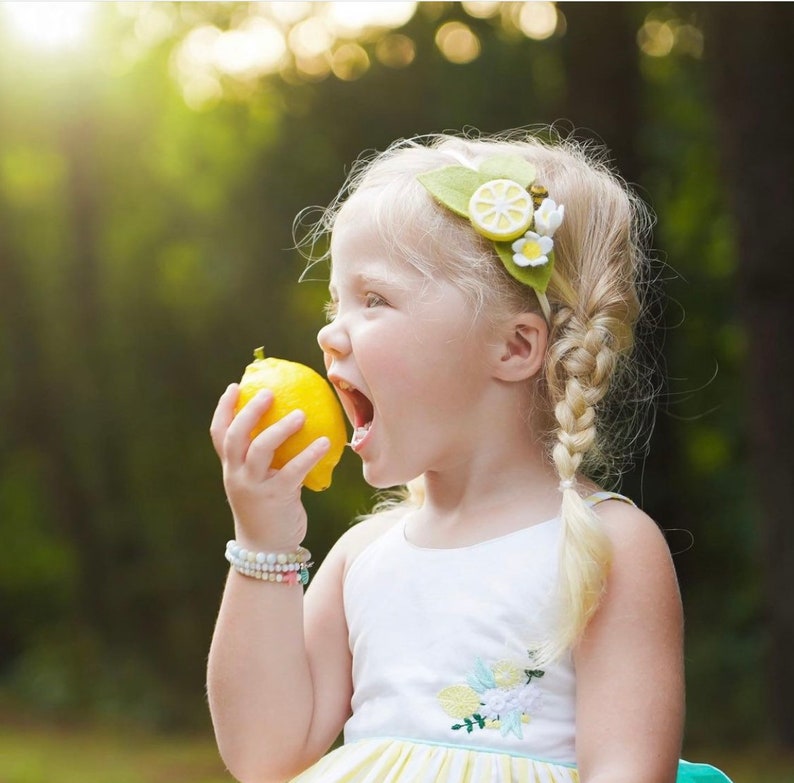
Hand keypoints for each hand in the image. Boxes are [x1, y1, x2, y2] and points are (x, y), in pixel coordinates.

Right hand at [209, 383, 330, 550]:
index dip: (224, 409)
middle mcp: (236, 475)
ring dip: (280, 428)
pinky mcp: (276, 498)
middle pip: (235, 436)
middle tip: (269, 393)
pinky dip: (309, 454)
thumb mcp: (259, 482)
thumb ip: (267, 459)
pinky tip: (325, 441)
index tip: (236, 386)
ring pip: (260, 449)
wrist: (266, 551)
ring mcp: (253, 487)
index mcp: (231, 468)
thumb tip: (293, 424)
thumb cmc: (267, 510)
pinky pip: (293, 471)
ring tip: (301, 414)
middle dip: (249, 411)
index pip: (219, 434)